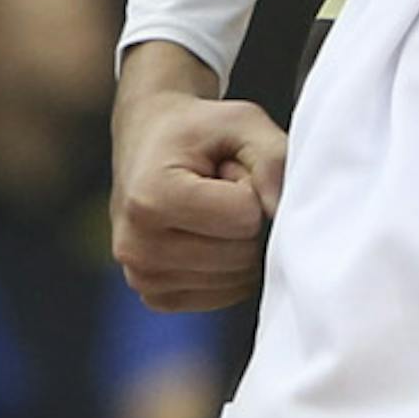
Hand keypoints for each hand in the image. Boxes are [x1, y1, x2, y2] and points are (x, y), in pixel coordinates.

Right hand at [113, 60, 283, 310]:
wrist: (148, 142)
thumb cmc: (197, 131)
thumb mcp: (240, 121)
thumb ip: (273, 157)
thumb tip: (281, 209)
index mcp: (151, 198)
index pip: (245, 217)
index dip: (249, 187)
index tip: (222, 168)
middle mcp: (137, 245)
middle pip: (242, 254)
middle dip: (246, 218)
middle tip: (217, 187)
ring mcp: (142, 277)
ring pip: (237, 279)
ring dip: (237, 242)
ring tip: (209, 209)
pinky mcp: (155, 296)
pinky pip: (224, 295)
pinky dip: (228, 267)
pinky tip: (203, 234)